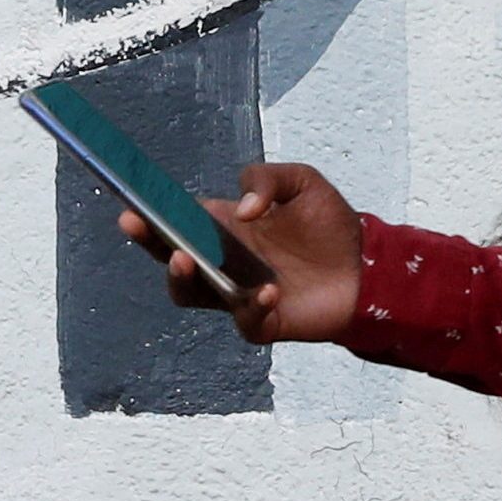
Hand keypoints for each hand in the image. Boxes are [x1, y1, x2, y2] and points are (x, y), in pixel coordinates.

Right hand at [120, 160, 361, 343]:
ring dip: (183, 278)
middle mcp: (225, 260)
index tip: (132, 199)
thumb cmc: (330, 224)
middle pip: (172, 256)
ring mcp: (239, 293)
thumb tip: (243, 209)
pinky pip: (244, 320)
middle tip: (137, 224)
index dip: (153, 211)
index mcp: (227, 225)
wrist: (369, 265)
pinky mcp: (263, 320)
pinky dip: (250, 307)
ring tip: (185, 258)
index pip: (180, 219)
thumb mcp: (301, 182)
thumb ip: (266, 180)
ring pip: (192, 293)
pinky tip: (268, 290)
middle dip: (150, 241)